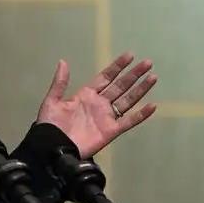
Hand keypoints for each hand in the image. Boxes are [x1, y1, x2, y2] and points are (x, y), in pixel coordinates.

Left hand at [36, 52, 157, 158]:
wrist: (53, 147)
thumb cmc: (51, 125)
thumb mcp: (52, 101)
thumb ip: (60, 83)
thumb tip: (63, 61)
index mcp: (86, 95)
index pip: (106, 77)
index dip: (117, 66)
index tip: (130, 55)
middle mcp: (100, 104)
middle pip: (120, 86)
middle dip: (134, 75)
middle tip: (147, 63)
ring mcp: (107, 117)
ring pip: (128, 100)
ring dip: (140, 89)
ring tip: (153, 77)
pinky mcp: (111, 131)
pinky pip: (129, 121)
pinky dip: (141, 115)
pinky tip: (152, 106)